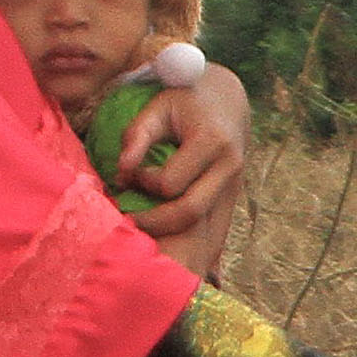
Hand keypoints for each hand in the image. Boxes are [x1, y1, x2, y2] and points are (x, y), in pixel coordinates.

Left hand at [108, 61, 248, 279]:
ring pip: (206, 229)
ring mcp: (236, 186)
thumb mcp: (158, 107)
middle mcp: (230, 167)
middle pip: (189, 212)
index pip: (171, 183)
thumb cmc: (185, 99)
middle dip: (154, 221)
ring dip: (172, 236)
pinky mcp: (234, 197)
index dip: (144, 183)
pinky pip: (217, 232)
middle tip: (127, 218)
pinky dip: (197, 247)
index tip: (130, 174)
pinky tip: (177, 258)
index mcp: (212, 142)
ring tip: (144, 231)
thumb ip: (136, 136)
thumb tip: (120, 174)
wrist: (227, 99)